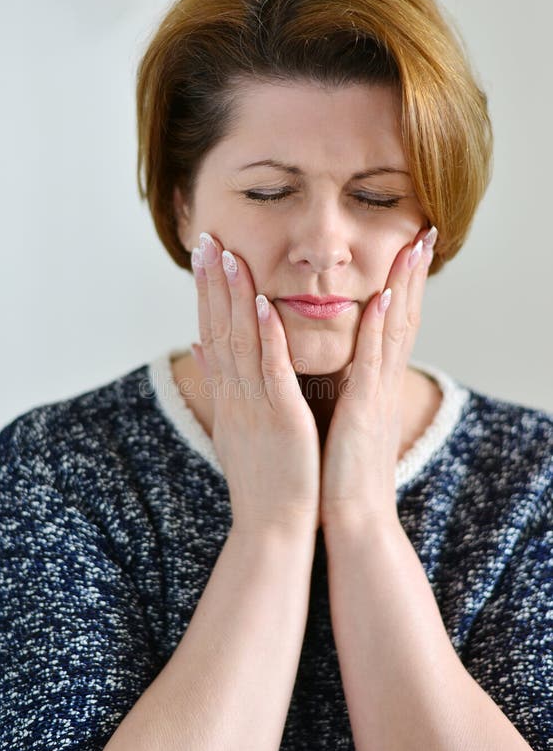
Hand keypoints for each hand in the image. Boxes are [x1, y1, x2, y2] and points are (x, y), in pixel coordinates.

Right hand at [191, 231, 320, 538]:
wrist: (272, 530)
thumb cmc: (261, 482)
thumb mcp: (234, 430)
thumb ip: (220, 386)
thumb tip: (199, 348)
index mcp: (229, 398)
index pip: (212, 335)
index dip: (206, 294)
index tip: (204, 257)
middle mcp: (235, 397)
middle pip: (218, 330)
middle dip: (212, 283)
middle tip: (206, 240)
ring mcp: (255, 407)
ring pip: (240, 343)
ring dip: (233, 298)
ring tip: (228, 256)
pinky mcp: (281, 420)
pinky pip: (271, 372)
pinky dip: (267, 338)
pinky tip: (262, 304)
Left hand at [319, 226, 436, 529]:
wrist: (353, 519)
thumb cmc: (340, 472)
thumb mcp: (341, 421)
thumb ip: (339, 389)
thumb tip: (327, 365)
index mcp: (373, 385)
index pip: (389, 324)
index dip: (399, 285)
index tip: (405, 248)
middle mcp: (381, 384)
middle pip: (401, 317)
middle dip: (411, 274)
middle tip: (423, 231)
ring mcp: (376, 396)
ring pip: (392, 331)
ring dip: (401, 286)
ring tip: (411, 246)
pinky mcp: (364, 413)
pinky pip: (371, 364)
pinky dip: (377, 330)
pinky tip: (383, 298)